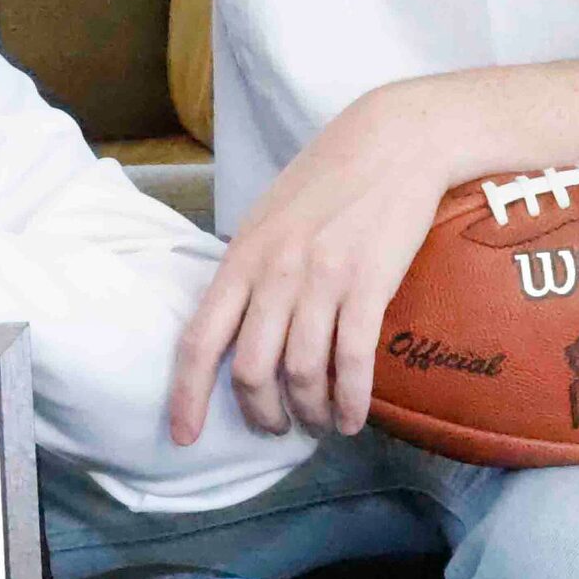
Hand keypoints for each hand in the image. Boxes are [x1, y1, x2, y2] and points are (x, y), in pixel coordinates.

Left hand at [169, 86, 452, 443]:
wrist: (393, 141)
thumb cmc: (330, 178)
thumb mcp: (268, 218)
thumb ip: (249, 270)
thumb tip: (234, 323)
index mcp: (241, 257)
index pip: (198, 340)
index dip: (187, 396)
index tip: (185, 436)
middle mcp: (274, 272)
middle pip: (249, 370)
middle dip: (260, 414)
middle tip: (277, 428)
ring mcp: (321, 278)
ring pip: (301, 373)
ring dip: (310, 413)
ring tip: (321, 423)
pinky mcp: (368, 283)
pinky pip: (352, 361)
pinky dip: (352, 401)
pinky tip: (355, 417)